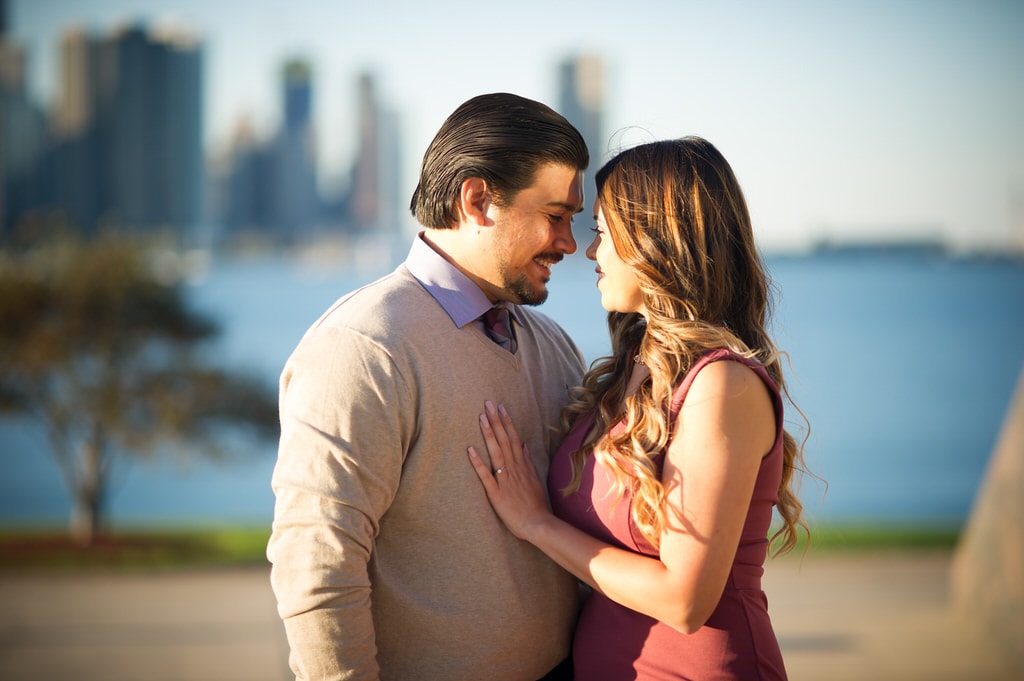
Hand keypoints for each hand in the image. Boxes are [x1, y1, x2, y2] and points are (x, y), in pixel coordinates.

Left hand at [467, 401, 552, 541]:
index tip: (500, 407)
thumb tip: (523, 444)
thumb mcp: (535, 479)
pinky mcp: (496, 493)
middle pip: (504, 440)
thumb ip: (528, 461)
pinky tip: (470, 450)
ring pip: (496, 453)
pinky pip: (486, 476)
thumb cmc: (535, 504)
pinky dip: (478, 463)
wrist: (538, 524)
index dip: (506, 422)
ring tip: (481, 418)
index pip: (513, 438)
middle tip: (488, 403)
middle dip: (496, 421)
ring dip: (489, 435)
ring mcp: (505, 480)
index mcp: (522, 465)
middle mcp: (514, 468)